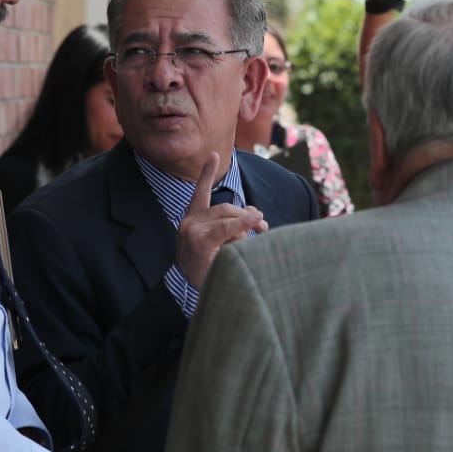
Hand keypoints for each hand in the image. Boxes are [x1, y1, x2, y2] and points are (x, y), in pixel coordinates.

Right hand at [175, 152, 266, 288]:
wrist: (201, 297)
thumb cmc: (213, 271)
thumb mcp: (223, 244)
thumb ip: (235, 226)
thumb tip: (254, 212)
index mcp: (192, 221)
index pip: (200, 192)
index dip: (207, 173)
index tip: (215, 154)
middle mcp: (188, 223)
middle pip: (224, 207)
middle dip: (246, 214)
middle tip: (263, 223)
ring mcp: (191, 232)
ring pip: (227, 217)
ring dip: (244, 228)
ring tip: (251, 242)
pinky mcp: (198, 241)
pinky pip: (226, 228)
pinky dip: (242, 224)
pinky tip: (254, 222)